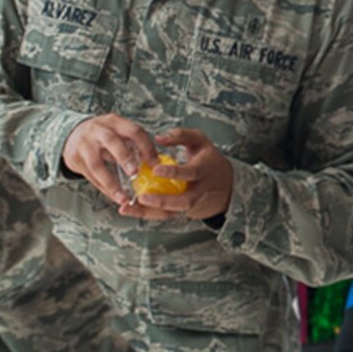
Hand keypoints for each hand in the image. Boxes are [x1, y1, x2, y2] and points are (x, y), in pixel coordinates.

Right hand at [61, 113, 159, 208]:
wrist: (72, 135)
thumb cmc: (103, 136)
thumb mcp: (117, 131)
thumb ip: (133, 143)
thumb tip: (156, 164)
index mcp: (114, 122)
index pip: (134, 131)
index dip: (146, 147)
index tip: (156, 164)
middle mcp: (98, 130)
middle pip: (112, 142)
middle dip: (125, 157)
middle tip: (135, 174)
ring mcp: (84, 145)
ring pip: (96, 164)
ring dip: (111, 183)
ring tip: (123, 198)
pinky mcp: (75, 159)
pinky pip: (90, 176)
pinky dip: (103, 188)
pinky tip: (114, 197)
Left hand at [117, 126, 234, 221]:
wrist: (226, 186)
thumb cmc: (208, 159)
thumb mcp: (200, 141)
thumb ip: (180, 136)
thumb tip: (158, 138)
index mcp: (205, 170)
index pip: (191, 173)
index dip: (174, 173)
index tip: (155, 169)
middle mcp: (200, 191)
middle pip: (184, 201)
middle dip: (162, 201)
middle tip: (141, 197)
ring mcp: (192, 204)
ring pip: (171, 213)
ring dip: (148, 212)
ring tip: (126, 208)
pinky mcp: (182, 212)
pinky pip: (164, 215)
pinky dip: (146, 214)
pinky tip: (128, 209)